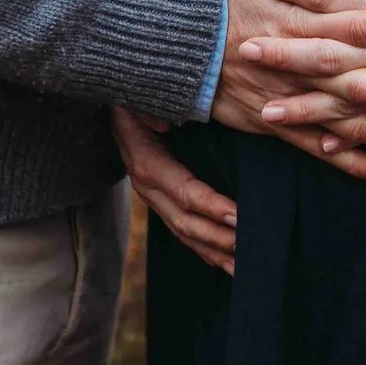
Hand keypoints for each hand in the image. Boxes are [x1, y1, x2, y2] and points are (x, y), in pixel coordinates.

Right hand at [114, 106, 235, 274]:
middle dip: (218, 237)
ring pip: (185, 233)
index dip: (210, 206)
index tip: (238, 216)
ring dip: (215, 252)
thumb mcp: (138, 97)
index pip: (183, 191)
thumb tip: (164, 124)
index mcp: (147, 164)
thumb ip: (150, 109)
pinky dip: (205, 248)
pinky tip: (226, 262)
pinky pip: (183, 230)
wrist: (114, 105)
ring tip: (246, 267)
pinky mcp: (161, 201)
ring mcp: (154, 198)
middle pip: (185, 222)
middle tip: (251, 248)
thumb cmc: (135, 96)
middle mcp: (149, 188)